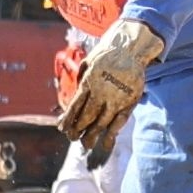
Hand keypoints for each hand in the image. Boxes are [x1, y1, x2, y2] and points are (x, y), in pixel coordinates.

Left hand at [58, 15, 163, 150]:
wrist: (130, 48)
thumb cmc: (106, 56)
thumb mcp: (88, 63)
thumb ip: (80, 82)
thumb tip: (71, 103)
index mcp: (89, 81)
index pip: (75, 106)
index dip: (68, 119)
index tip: (62, 129)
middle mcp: (102, 91)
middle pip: (87, 117)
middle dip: (77, 130)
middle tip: (72, 138)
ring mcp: (117, 98)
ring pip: (102, 122)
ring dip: (92, 135)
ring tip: (85, 144)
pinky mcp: (129, 101)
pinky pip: (119, 121)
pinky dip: (112, 133)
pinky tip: (106, 142)